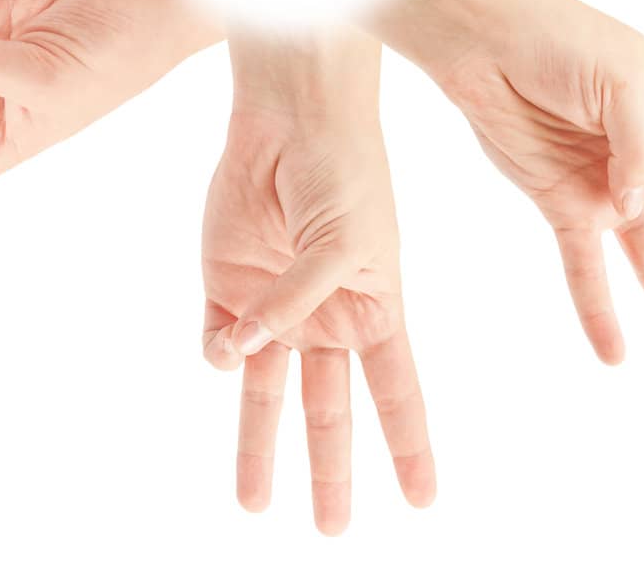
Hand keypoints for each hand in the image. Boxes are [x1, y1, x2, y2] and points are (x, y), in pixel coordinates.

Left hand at [199, 91, 433, 533]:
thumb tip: (239, 356)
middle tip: (332, 530)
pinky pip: (221, 340)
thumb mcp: (343, 244)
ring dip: (259, 446)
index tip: (422, 502)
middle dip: (329, 469)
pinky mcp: (226, 282)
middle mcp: (326, 315)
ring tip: (255, 502)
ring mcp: (275, 302)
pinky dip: (222, 352)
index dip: (408, 448)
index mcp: (376, 308)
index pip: (396, 394)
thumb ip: (294, 305)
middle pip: (329, 410)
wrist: (291, 114)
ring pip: (267, 392)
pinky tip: (231, 342)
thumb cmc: (342, 171)